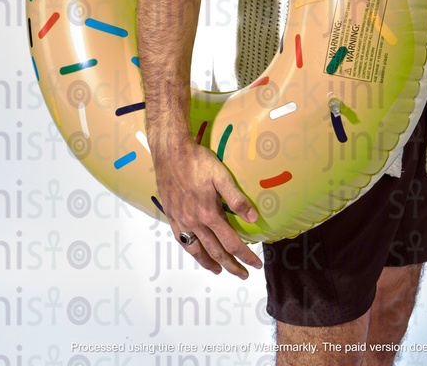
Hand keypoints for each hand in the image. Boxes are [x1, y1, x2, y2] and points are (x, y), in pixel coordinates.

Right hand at [153, 139, 262, 278]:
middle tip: (243, 274)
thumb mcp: (221, 175)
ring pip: (197, 250)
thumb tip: (253, 218)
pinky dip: (191, 251)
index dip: (245, 255)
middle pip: (216, 251)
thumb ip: (237, 198)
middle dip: (231, 265)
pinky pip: (182, 240)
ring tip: (219, 270)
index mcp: (209, 214)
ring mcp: (181, 220)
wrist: (170, 153)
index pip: (231, 242)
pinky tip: (195, 252)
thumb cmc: (198, 161)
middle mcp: (194, 222)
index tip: (255, 264)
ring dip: (210, 263)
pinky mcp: (171, 216)